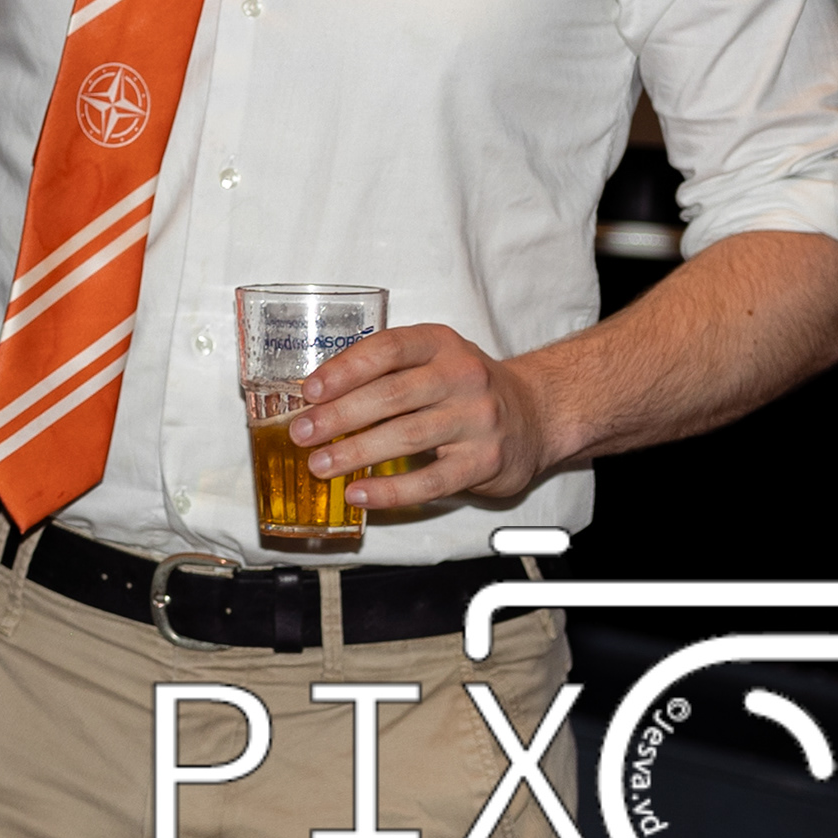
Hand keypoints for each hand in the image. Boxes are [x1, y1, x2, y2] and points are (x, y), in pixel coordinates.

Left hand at [288, 322, 558, 512]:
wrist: (535, 414)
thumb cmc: (466, 388)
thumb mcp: (432, 361)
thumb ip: (386, 372)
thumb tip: (317, 399)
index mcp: (440, 345)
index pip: (387, 349)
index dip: (344, 369)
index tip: (310, 390)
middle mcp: (462, 377)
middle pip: (392, 395)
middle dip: (339, 416)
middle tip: (302, 433)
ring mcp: (477, 420)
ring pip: (407, 437)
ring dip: (356, 453)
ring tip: (320, 465)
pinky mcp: (485, 461)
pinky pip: (431, 480)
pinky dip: (391, 490)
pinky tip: (359, 493)